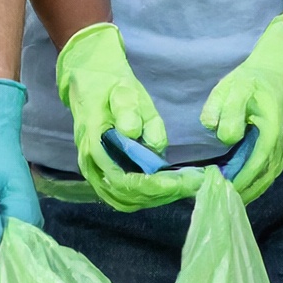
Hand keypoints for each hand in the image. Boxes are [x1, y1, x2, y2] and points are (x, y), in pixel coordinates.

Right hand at [55, 24, 204, 211]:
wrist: (90, 81)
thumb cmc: (110, 85)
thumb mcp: (124, 89)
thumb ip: (131, 111)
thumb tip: (140, 138)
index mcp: (94, 143)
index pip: (123, 180)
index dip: (155, 185)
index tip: (183, 181)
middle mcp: (90, 164)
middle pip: (126, 196)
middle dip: (162, 194)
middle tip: (193, 183)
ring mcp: (94, 171)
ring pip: (125, 201)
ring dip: (156, 198)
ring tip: (185, 185)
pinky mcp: (101, 174)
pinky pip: (123, 196)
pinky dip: (147, 196)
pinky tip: (168, 186)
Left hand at [199, 15, 282, 203]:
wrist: (276, 75)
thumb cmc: (252, 81)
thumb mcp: (237, 86)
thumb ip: (228, 109)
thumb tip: (224, 137)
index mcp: (272, 131)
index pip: (255, 164)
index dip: (236, 180)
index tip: (214, 188)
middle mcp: (280, 146)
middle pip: (261, 179)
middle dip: (238, 192)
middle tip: (212, 199)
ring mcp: (280, 151)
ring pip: (264, 182)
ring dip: (245, 193)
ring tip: (221, 199)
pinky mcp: (276, 153)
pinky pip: (265, 177)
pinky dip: (251, 187)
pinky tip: (234, 191)